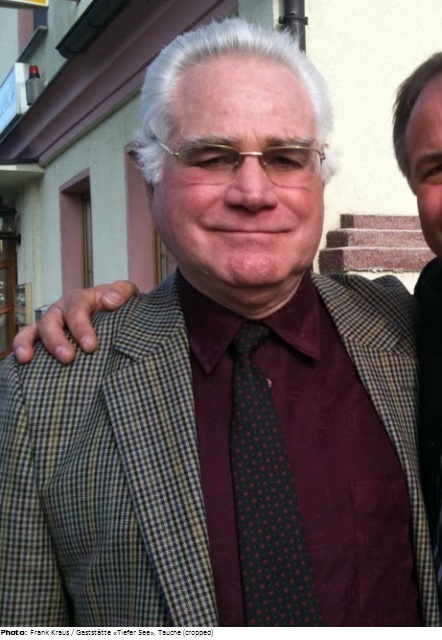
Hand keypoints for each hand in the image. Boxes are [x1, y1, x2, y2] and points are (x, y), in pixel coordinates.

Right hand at [13, 280, 138, 363]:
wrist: (114, 317)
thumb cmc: (116, 306)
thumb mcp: (125, 294)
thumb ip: (122, 292)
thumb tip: (111, 301)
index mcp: (79, 300)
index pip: (76, 309)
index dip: (81, 327)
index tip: (90, 346)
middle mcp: (60, 311)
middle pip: (51, 321)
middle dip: (57, 339)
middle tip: (68, 358)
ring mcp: (49, 325)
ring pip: (33, 331)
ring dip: (28, 344)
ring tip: (27, 358)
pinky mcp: (43, 340)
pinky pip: (26, 341)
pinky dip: (21, 349)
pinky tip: (21, 362)